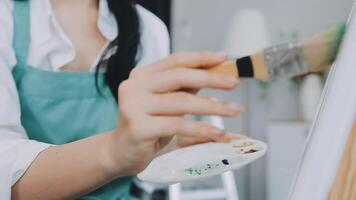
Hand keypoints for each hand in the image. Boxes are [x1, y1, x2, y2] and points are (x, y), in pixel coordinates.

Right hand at [107, 52, 242, 175]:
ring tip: (233, 110)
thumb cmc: (146, 127)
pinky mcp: (138, 127)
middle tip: (233, 83)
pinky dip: (201, 128)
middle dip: (210, 78)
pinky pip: (177, 125)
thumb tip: (216, 77)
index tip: (224, 58)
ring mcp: (134, 106)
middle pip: (179, 76)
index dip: (201, 58)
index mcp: (142, 76)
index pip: (175, 61)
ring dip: (212, 106)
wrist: (119, 153)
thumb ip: (184, 89)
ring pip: (181, 101)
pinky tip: (218, 132)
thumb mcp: (165, 104)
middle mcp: (135, 86)